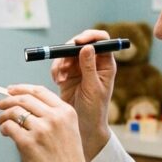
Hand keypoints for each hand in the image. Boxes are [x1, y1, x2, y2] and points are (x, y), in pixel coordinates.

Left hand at [0, 85, 104, 161]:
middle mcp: (55, 117)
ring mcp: (41, 130)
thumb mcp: (69, 131)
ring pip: (14, 112)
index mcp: (66, 111)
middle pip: (24, 99)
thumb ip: (52, 117)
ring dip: (3, 115)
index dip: (21, 88)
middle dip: (7, 100)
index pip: (39, 91)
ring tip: (1, 122)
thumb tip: (24, 107)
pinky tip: (5, 132)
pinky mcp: (28, 143)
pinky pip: (9, 127)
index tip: (10, 90)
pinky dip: (4, 127)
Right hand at [50, 30, 116, 160]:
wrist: (84, 125)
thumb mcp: (93, 88)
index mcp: (105, 64)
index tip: (79, 41)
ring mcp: (80, 67)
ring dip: (61, 62)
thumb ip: (89, 67)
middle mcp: (93, 62)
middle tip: (63, 62)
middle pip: (80, 43)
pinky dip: (56, 70)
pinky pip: (59, 64)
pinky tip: (58, 81)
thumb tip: (87, 47)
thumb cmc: (95, 109)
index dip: (91, 36)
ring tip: (60, 77)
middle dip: (69, 50)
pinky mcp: (68, 74)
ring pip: (67, 53)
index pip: (101, 41)